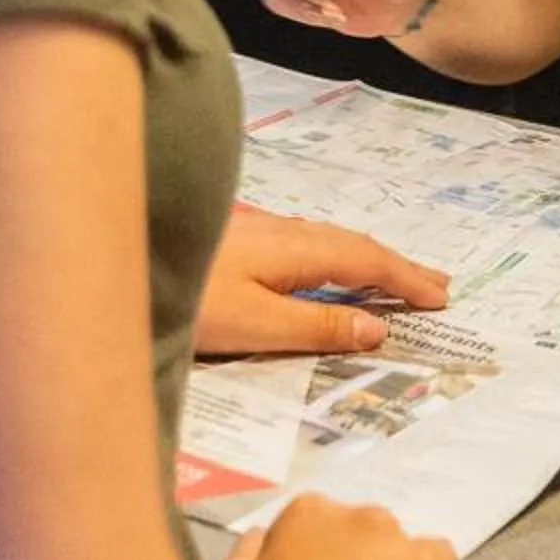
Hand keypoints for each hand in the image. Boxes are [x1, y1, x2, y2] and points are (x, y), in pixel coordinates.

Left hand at [196, 205, 450, 357]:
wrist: (117, 259)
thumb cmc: (183, 300)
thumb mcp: (253, 327)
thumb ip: (315, 328)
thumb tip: (376, 327)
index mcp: (293, 250)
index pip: (365, 261)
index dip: (405, 279)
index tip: (442, 298)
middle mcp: (281, 232)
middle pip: (352, 244)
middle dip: (396, 265)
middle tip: (436, 286)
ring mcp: (257, 231)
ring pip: (327, 241)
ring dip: (366, 260)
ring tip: (394, 279)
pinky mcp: (235, 238)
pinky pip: (305, 243)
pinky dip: (334, 257)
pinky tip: (324, 268)